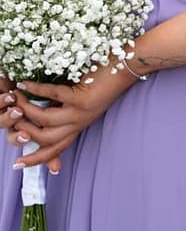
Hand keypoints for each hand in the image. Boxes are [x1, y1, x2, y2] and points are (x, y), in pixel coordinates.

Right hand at [5, 71, 134, 168]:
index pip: (55, 149)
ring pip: (44, 120)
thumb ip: (59, 109)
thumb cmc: (100, 79)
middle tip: (10, 117)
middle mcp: (79, 122)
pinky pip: (53, 96)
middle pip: (45, 139)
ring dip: (25, 110)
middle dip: (22, 131)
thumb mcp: (78, 100)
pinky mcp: (83, 98)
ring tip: (15, 97)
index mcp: (78, 125)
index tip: (17, 165)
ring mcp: (81, 112)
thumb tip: (36, 117)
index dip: (36, 160)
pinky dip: (36, 90)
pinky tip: (25, 83)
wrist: (128, 65)